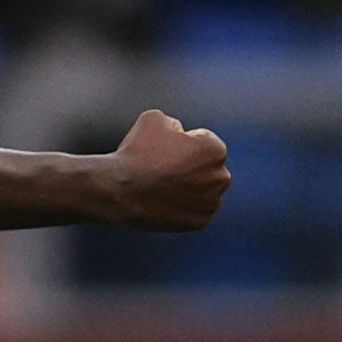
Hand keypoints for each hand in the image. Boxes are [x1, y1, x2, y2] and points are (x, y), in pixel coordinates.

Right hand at [106, 109, 231, 231]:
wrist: (121, 190)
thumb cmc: (137, 152)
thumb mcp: (154, 119)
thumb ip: (174, 123)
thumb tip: (178, 132)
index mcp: (215, 150)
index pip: (204, 141)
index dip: (182, 142)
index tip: (164, 149)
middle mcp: (221, 177)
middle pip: (207, 168)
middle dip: (192, 166)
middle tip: (163, 168)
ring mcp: (211, 202)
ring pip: (203, 191)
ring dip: (189, 187)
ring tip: (162, 186)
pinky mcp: (200, 222)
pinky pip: (195, 211)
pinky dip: (183, 207)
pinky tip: (164, 201)